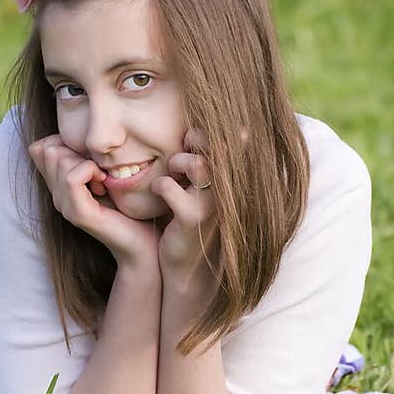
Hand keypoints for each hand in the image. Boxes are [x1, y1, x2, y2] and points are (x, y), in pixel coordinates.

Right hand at [28, 134, 160, 272]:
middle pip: (49, 150)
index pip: (39, 148)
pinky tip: (103, 182)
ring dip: (86, 160)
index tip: (88, 157)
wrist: (144, 244)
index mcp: (60, 187)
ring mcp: (65, 206)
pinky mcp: (78, 214)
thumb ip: (88, 157)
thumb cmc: (130, 208)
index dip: (62, 142)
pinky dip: (90, 170)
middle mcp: (57, 196)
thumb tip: (75, 134)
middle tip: (98, 171)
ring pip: (59, 160)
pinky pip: (72, 177)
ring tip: (102, 179)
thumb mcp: (105, 174)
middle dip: (76, 150)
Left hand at [150, 128, 218, 280]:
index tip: (192, 140)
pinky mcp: (191, 218)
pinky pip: (169, 187)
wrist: (186, 262)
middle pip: (218, 145)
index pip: (234, 139)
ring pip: (198, 164)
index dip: (208, 132)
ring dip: (178, 162)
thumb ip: (201, 158)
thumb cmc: (188, 213)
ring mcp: (211, 205)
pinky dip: (159, 185)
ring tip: (172, 172)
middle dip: (195, 140)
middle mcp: (228, 189)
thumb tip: (194, 130)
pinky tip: (158, 192)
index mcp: (231, 177)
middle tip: (183, 150)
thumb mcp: (199, 185)